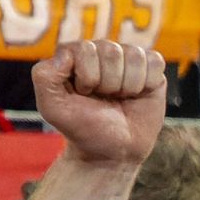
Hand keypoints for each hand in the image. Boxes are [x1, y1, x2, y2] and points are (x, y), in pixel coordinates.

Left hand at [32, 35, 168, 166]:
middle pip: (111, 50)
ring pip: (134, 55)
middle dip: (108, 83)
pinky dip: (148, 83)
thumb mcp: (52, 106)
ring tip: (119, 97)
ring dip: (128, 85)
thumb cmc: (81, 126)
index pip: (85, 49)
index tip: (84, 94)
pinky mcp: (150, 68)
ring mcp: (125, 58)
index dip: (88, 77)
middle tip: (104, 98)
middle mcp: (99, 50)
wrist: (112, 151)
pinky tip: (137, 94)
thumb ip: (44, 77)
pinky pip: (155, 61)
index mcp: (73, 53)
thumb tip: (66, 55)